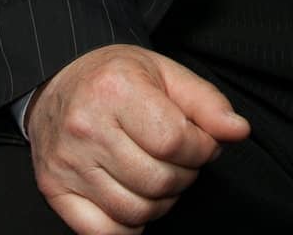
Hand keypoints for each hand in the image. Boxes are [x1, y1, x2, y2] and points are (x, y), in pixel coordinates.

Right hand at [26, 43, 251, 233]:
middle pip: (157, 179)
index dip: (202, 150)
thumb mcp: (165, 73)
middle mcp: (87, 126)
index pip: (175, 141)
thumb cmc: (116, 78)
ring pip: (135, 211)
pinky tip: (135, 199)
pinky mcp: (54, 190)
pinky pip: (103, 233)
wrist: (56, 84)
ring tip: (161, 176)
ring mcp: (67, 162)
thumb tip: (239, 131)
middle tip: (183, 161)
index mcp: (116, 88)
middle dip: (184, 176)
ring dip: (161, 202)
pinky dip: (129, 227)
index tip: (204, 144)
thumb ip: (206, 102)